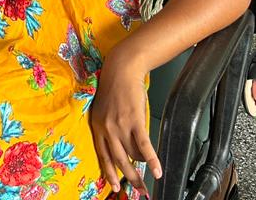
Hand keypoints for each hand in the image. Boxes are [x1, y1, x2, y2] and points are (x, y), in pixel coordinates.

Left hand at [89, 50, 159, 193]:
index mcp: (97, 127)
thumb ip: (107, 128)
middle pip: (119, 160)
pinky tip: (158, 171)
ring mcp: (120, 125)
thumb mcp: (102, 109)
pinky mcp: (134, 120)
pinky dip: (152, 160)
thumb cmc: (113, 88)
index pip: (102, 156)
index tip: (115, 187)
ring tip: (149, 178)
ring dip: (143, 169)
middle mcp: (106, 129)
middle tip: (139, 190)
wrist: (121, 69)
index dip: (109, 173)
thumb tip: (117, 145)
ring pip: (132, 156)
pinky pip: (144, 146)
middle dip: (129, 178)